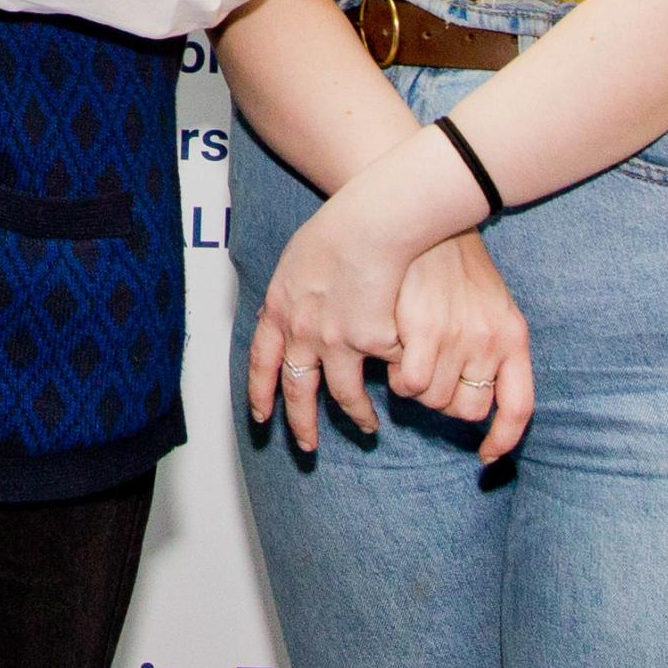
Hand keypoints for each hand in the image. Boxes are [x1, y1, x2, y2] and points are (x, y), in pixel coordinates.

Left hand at [244, 188, 425, 454]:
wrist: (370, 220)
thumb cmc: (339, 227)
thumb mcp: (297, 259)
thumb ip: (292, 290)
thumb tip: (287, 306)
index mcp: (279, 308)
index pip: (261, 361)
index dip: (261, 392)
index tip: (262, 417)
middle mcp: (303, 331)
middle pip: (298, 390)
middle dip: (301, 424)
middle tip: (307, 447)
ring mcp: (337, 339)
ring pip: (344, 393)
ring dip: (356, 415)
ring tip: (367, 428)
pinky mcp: (373, 341)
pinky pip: (386, 369)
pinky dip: (397, 379)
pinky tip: (406, 390)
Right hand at [385, 232, 534, 464]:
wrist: (424, 219)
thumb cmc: (455, 267)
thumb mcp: (491, 305)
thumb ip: (492, 349)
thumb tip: (481, 402)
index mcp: (513, 336)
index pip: (519, 407)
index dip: (504, 439)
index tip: (487, 458)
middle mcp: (490, 341)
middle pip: (466, 409)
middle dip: (445, 402)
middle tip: (428, 375)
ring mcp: (457, 337)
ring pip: (433, 400)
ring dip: (418, 389)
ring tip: (408, 361)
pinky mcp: (421, 331)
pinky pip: (410, 383)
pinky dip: (398, 378)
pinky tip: (394, 356)